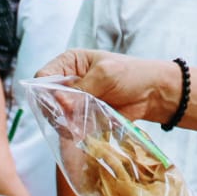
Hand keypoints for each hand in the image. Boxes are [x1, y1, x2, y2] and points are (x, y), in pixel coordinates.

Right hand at [38, 49, 180, 124]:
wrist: (153, 94)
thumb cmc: (131, 74)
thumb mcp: (105, 74)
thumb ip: (81, 89)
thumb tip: (61, 102)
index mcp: (69, 63)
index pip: (43, 76)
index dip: (45, 90)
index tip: (59, 101)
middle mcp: (68, 82)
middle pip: (47, 100)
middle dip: (57, 110)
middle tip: (74, 114)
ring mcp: (75, 102)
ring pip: (58, 117)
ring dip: (68, 123)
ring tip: (85, 121)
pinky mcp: (84, 119)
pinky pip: (72, 129)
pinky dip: (78, 132)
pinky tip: (89, 129)